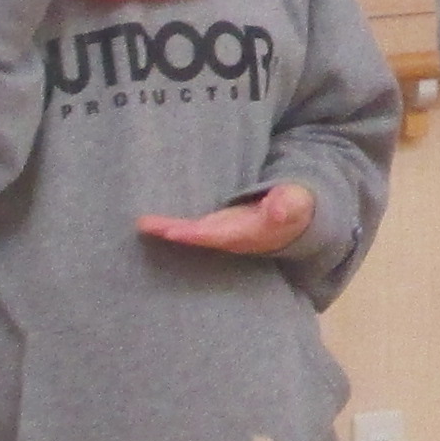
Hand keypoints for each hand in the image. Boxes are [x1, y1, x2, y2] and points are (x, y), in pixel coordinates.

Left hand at [141, 181, 316, 255]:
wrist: (295, 221)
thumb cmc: (296, 207)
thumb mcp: (297, 204)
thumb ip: (289, 204)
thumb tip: (277, 209)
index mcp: (249, 233)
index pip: (220, 234)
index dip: (198, 233)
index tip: (174, 231)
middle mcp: (231, 237)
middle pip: (198, 237)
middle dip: (173, 231)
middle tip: (145, 225)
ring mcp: (222, 233)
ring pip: (192, 233)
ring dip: (167, 229)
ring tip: (142, 223)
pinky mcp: (217, 226)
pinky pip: (192, 227)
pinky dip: (172, 226)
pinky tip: (151, 221)